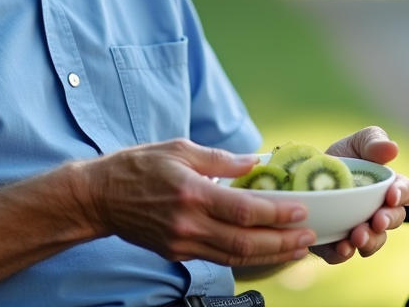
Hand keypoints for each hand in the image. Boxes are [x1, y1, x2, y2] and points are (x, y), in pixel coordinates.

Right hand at [79, 139, 317, 267]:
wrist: (100, 197)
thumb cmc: (137, 167)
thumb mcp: (178, 148)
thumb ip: (219, 159)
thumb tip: (254, 162)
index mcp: (191, 193)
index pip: (244, 210)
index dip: (277, 213)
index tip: (301, 210)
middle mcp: (188, 223)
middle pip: (245, 241)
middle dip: (282, 241)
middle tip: (308, 236)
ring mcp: (182, 242)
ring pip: (235, 257)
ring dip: (270, 254)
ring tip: (296, 248)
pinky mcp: (177, 252)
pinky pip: (218, 258)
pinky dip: (245, 256)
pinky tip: (264, 249)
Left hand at [314, 126, 408, 262]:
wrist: (301, 173)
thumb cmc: (339, 158)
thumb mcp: (355, 143)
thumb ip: (373, 141)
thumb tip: (392, 148)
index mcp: (387, 188)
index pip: (404, 192)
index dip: (401, 194)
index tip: (391, 195)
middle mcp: (377, 212)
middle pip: (392, 220)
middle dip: (386, 221)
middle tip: (376, 221)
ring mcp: (358, 229)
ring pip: (373, 241)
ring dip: (369, 241)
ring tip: (357, 237)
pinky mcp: (335, 242)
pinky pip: (342, 253)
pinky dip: (342, 253)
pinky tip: (340, 248)